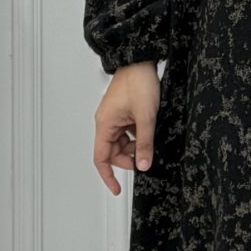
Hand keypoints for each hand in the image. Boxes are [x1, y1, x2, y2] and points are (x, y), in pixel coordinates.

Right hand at [92, 61, 159, 195]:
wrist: (140, 61)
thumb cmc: (138, 82)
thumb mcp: (146, 117)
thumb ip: (145, 143)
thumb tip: (143, 165)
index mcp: (105, 125)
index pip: (101, 158)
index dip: (108, 176)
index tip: (117, 189)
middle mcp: (106, 122)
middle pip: (113, 152)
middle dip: (128, 159)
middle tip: (146, 159)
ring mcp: (114, 118)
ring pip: (122, 143)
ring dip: (134, 147)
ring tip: (149, 140)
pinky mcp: (123, 113)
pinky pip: (127, 132)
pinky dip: (137, 136)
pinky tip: (148, 131)